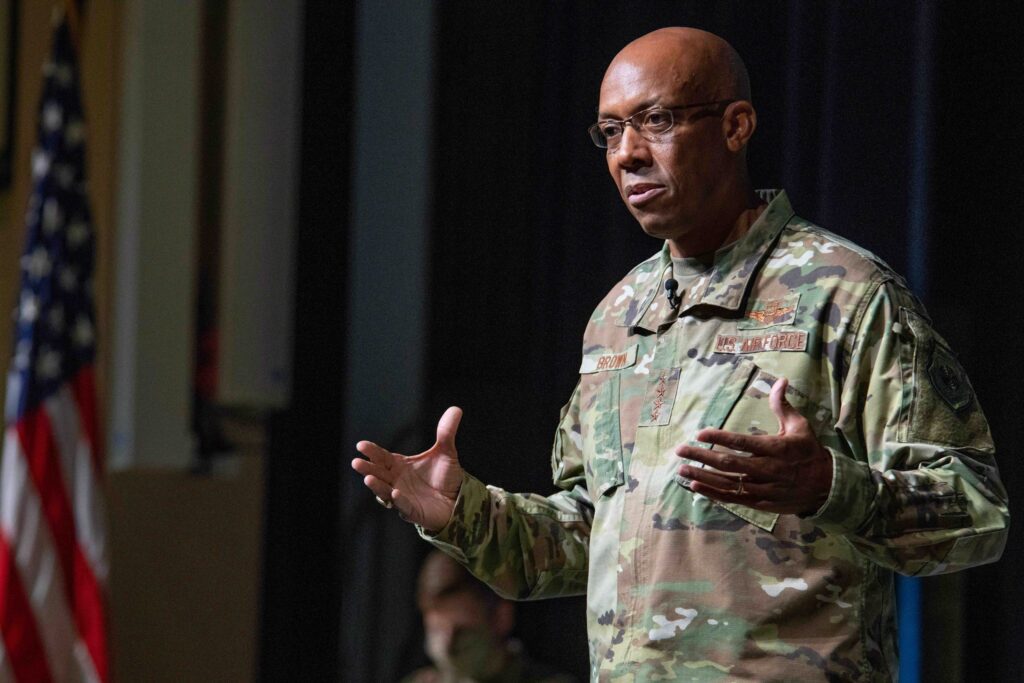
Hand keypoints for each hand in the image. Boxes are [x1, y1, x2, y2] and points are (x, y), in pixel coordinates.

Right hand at [351, 407, 464, 530]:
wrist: (458, 500)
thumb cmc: (445, 477)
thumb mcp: (446, 452)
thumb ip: (446, 432)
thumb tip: (456, 409)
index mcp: (399, 466)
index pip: (382, 457)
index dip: (372, 451)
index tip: (361, 445)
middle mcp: (396, 481)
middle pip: (378, 473)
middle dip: (367, 468)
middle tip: (356, 462)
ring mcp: (402, 497)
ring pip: (384, 491)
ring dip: (376, 486)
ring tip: (368, 478)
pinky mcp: (412, 511)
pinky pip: (403, 506)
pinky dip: (398, 500)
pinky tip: (395, 493)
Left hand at [674, 377, 831, 514]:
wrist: (827, 486)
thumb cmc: (808, 452)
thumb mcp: (800, 426)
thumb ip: (783, 405)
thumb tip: (780, 380)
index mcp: (775, 448)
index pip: (742, 443)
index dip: (720, 438)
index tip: (700, 433)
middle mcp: (768, 469)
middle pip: (729, 463)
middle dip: (702, 457)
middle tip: (680, 450)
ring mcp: (763, 488)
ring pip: (728, 483)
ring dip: (703, 476)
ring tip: (681, 469)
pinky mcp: (761, 502)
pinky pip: (734, 499)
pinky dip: (714, 494)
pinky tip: (695, 486)